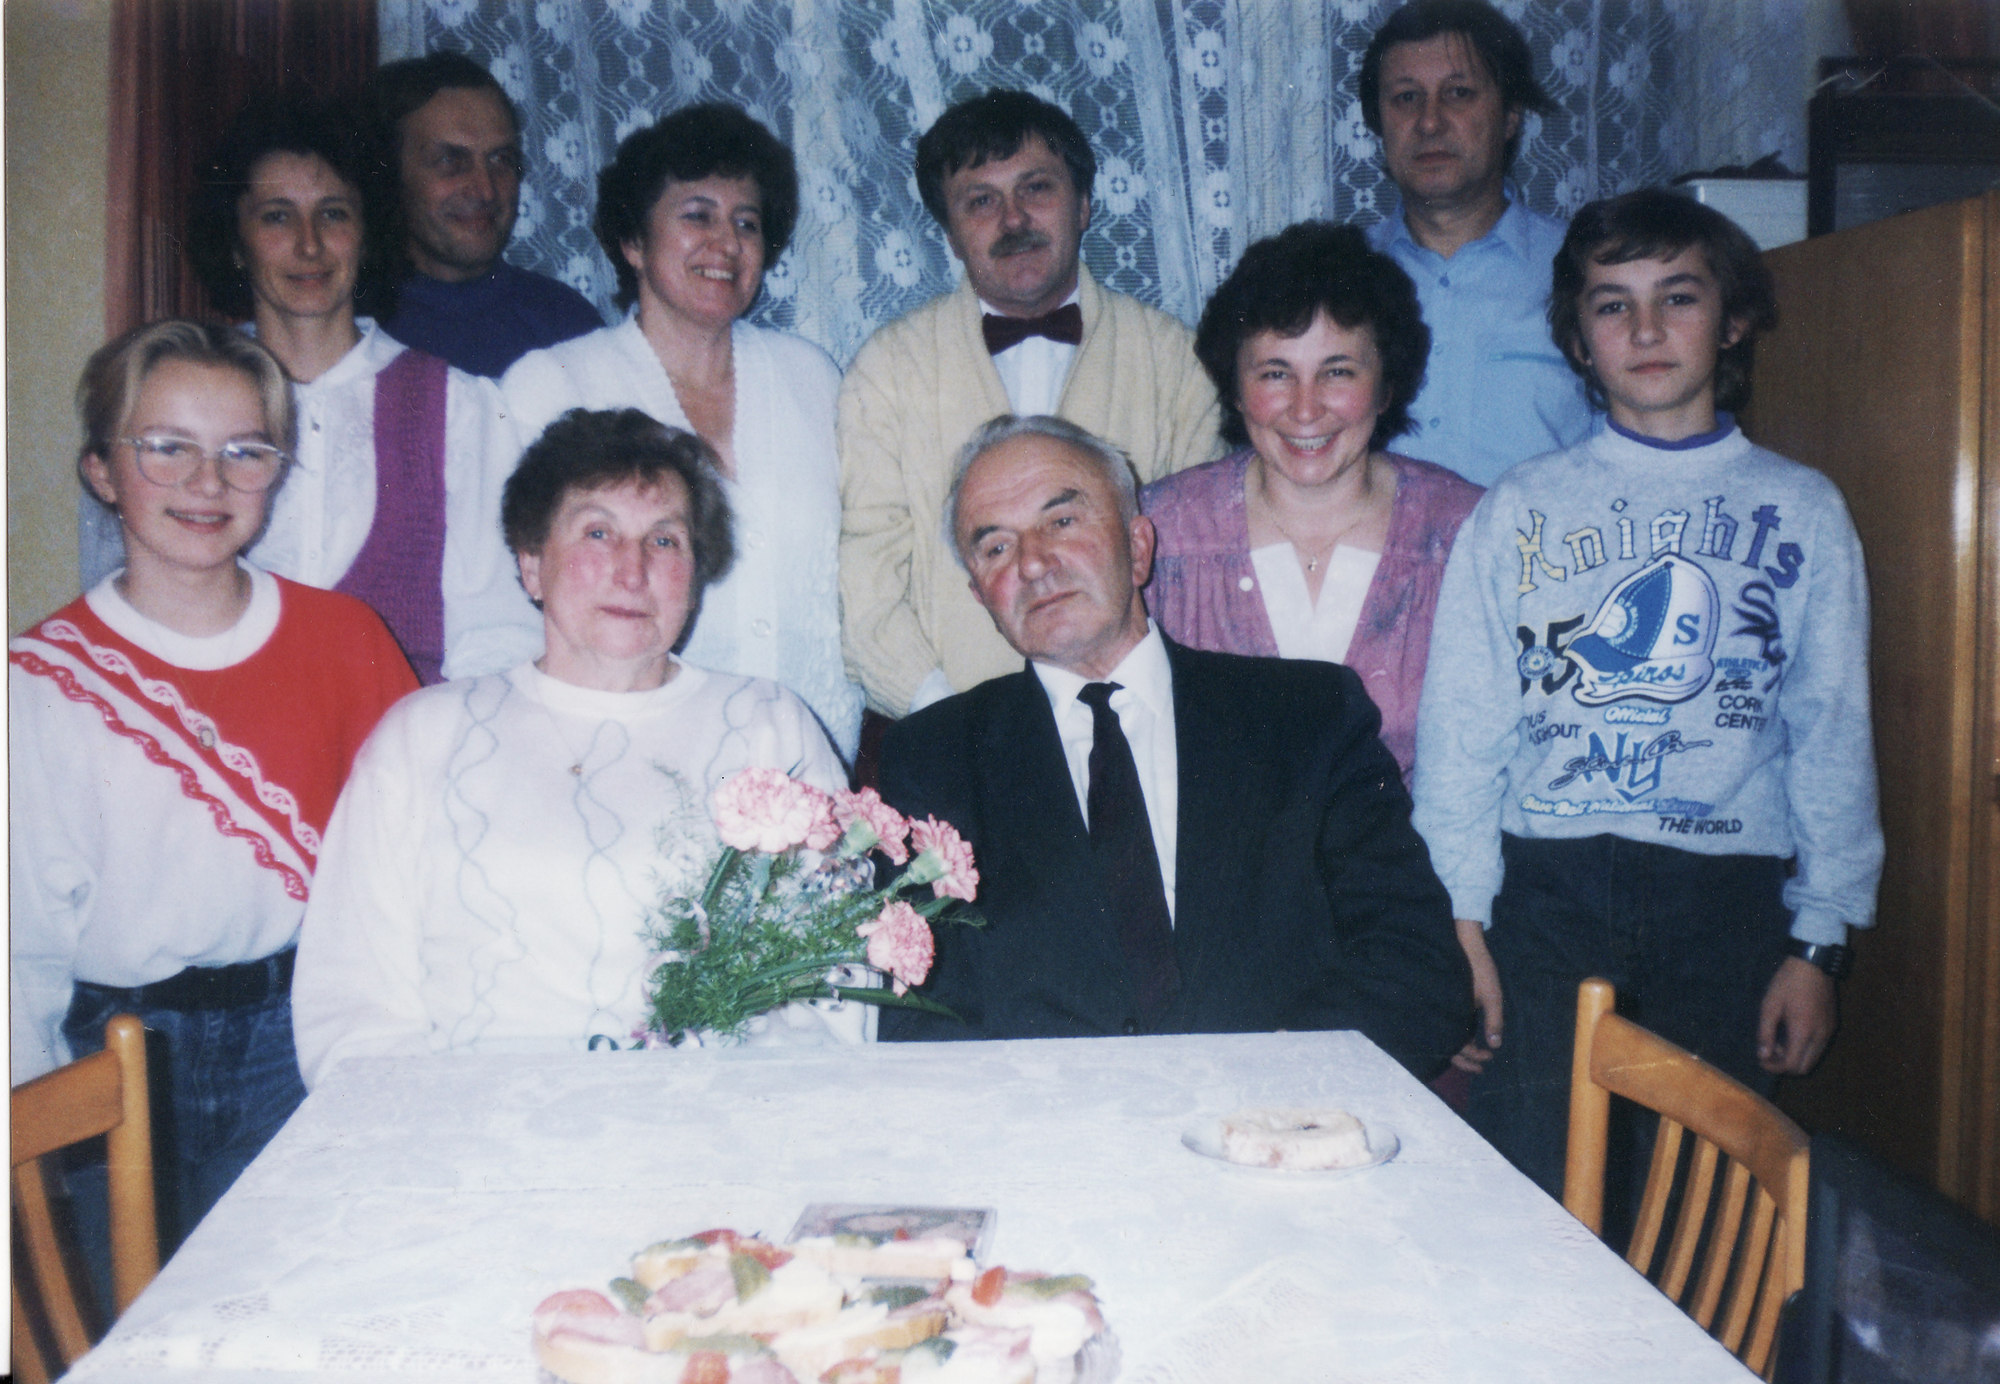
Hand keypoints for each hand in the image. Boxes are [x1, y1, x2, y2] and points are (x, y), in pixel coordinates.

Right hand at [1451, 917, 1503, 1073]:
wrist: (1464, 943)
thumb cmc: (1479, 969)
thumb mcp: (1492, 996)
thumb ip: (1494, 1021)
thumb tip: (1495, 1045)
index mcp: (1454, 1017)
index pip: (1461, 1049)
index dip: (1475, 1058)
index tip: (1489, 1058)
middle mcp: (1444, 1015)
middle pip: (1449, 1047)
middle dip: (1465, 1060)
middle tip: (1480, 1068)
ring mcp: (1443, 1007)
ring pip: (1446, 1036)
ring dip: (1460, 1048)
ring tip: (1475, 1053)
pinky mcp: (1444, 999)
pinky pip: (1447, 1023)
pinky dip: (1455, 1033)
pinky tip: (1465, 1032)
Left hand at [1757, 956, 1835, 1074]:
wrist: (1813, 963)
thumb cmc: (1788, 982)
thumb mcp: (1770, 1005)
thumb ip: (1765, 1032)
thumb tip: (1763, 1055)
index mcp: (1803, 1032)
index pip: (1791, 1065)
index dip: (1774, 1067)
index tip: (1761, 1059)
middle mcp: (1820, 1036)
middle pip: (1804, 1067)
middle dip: (1785, 1065)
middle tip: (1770, 1051)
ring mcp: (1829, 1031)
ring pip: (1813, 1058)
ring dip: (1795, 1058)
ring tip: (1779, 1041)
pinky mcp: (1832, 1025)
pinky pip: (1819, 1047)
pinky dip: (1805, 1049)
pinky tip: (1792, 1033)